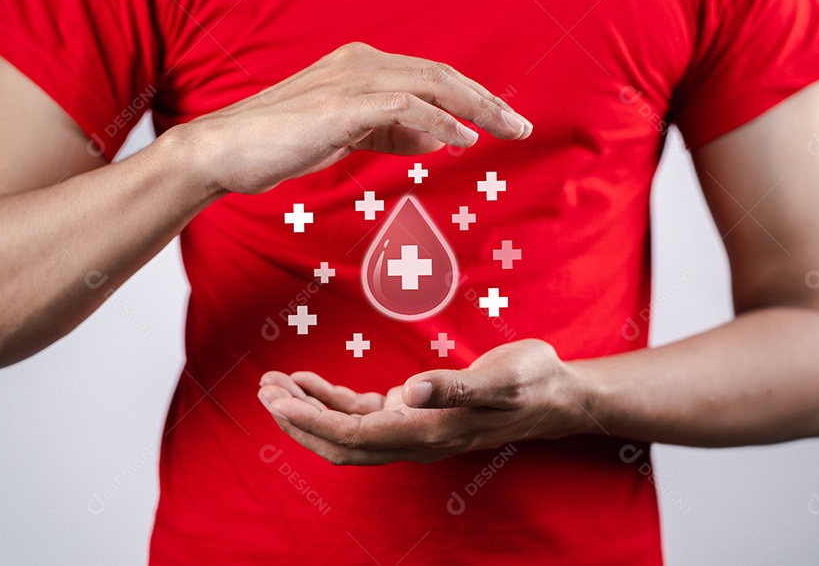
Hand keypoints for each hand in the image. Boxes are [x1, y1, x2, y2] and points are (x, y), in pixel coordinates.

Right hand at [175, 41, 532, 194]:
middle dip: (488, 101)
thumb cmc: (281, 144)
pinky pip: (403, 107)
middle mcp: (362, 63)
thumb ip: (391, 132)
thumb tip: (441, 139)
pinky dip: (438, 122)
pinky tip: (463, 140)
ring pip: (431, 85)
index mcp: (363, 67)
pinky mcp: (341, 105)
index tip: (504, 122)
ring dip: (476, 109)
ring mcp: (351, 81)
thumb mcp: (347, 136)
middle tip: (523, 127)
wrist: (224, 151)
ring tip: (507, 131)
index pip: (433, 77)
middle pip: (443, 75)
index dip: (474, 98)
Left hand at [257, 338, 590, 464]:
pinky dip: (331, 399)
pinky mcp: (414, 412)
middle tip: (264, 390)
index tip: (278, 401)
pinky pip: (363, 413)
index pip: (355, 435)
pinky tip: (311, 382)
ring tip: (274, 383)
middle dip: (298, 420)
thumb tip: (410, 390)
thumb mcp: (501, 377)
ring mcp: (412, 426)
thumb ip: (455, 386)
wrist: (554, 393)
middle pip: (340, 442)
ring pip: (346, 430)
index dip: (312, 421)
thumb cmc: (530, 382)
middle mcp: (415, 436)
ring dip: (308, 409)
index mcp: (428, 430)